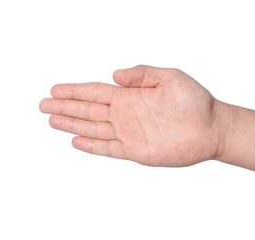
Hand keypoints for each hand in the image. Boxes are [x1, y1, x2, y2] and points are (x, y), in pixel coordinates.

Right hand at [39, 65, 223, 165]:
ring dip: (73, 124)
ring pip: (94, 128)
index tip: (55, 89)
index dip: (75, 90)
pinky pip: (109, 149)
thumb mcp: (170, 77)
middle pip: (89, 109)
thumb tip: (114, 75)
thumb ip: (142, 74)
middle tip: (43, 105)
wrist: (211, 128)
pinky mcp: (137, 151)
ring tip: (52, 120)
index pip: (96, 92)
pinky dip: (92, 145)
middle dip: (66, 107)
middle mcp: (127, 114)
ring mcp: (130, 133)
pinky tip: (76, 140)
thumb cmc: (195, 101)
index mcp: (132, 96)